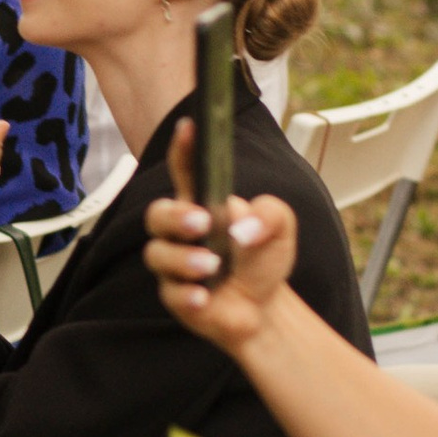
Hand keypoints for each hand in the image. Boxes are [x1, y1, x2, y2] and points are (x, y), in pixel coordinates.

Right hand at [143, 120, 297, 350]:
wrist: (265, 308)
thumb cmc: (262, 258)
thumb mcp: (280, 227)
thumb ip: (270, 214)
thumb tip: (242, 229)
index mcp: (203, 204)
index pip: (186, 171)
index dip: (183, 148)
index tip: (189, 127)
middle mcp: (182, 232)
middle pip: (157, 214)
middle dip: (175, 216)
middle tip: (202, 222)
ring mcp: (175, 265)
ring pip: (158, 254)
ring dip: (185, 259)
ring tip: (212, 267)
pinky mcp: (177, 297)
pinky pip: (170, 294)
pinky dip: (187, 295)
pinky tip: (204, 297)